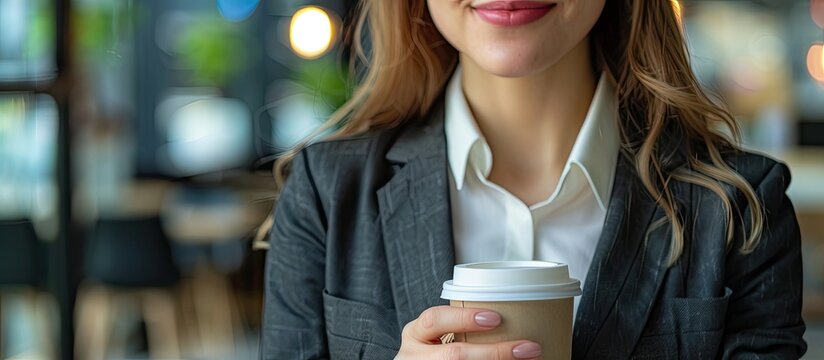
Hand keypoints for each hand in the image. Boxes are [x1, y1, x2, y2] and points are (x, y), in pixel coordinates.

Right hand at [395, 305, 541, 359]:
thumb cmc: (432, 349)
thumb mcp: (433, 334)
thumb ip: (457, 326)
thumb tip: (509, 317)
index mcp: (415, 333)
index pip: (435, 320)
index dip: (464, 318)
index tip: (496, 318)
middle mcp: (415, 356)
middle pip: (455, 355)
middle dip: (495, 352)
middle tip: (527, 348)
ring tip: (528, 359)